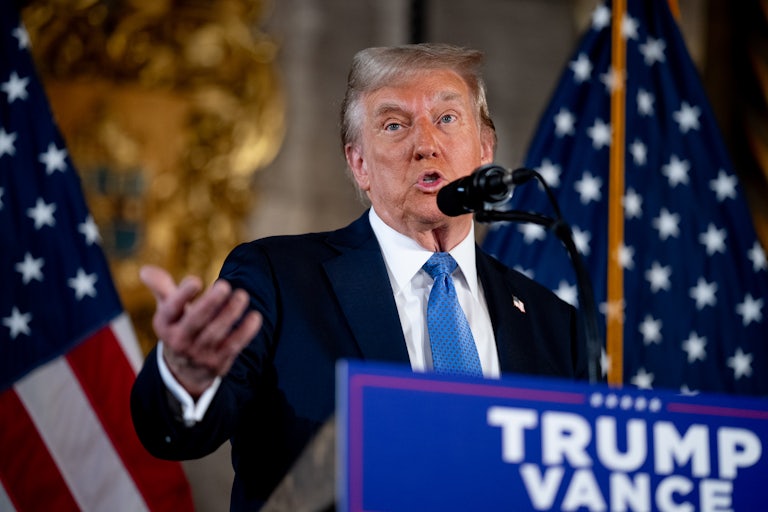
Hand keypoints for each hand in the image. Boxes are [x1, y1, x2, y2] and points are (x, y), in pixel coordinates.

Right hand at [140, 265, 262, 397]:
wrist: (186, 370)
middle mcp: (179, 341)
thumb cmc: (179, 327)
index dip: (182, 295)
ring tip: (242, 295)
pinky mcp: (217, 363)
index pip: (171, 309)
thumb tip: (145, 270)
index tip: (196, 280)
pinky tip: (255, 316)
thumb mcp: (167, 310)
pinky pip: (233, 346)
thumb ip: (161, 287)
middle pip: (194, 322)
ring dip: (230, 314)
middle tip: (225, 285)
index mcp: (164, 325)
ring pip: (215, 333)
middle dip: (210, 303)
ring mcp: (198, 354)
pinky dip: (245, 332)